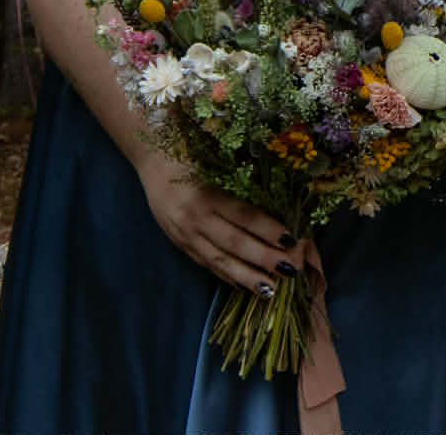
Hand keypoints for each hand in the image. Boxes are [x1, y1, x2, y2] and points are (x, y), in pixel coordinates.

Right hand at [136, 154, 305, 294]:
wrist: (153, 161)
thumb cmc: (194, 155)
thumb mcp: (219, 163)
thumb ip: (244, 183)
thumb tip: (281, 202)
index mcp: (206, 194)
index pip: (244, 215)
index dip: (268, 229)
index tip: (292, 239)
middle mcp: (194, 218)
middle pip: (234, 243)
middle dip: (263, 258)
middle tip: (290, 269)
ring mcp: (185, 235)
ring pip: (219, 260)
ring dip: (246, 276)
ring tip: (270, 289)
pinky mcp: (180, 244)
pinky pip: (206, 263)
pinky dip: (226, 275)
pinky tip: (243, 285)